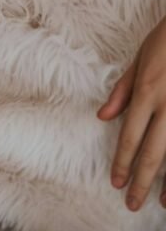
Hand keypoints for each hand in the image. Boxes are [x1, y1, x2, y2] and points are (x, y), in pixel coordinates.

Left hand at [97, 17, 165, 212]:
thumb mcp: (140, 58)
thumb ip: (122, 90)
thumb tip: (102, 116)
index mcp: (147, 91)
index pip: (130, 135)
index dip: (122, 161)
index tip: (116, 182)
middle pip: (153, 153)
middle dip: (140, 181)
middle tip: (132, 203)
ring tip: (163, 203)